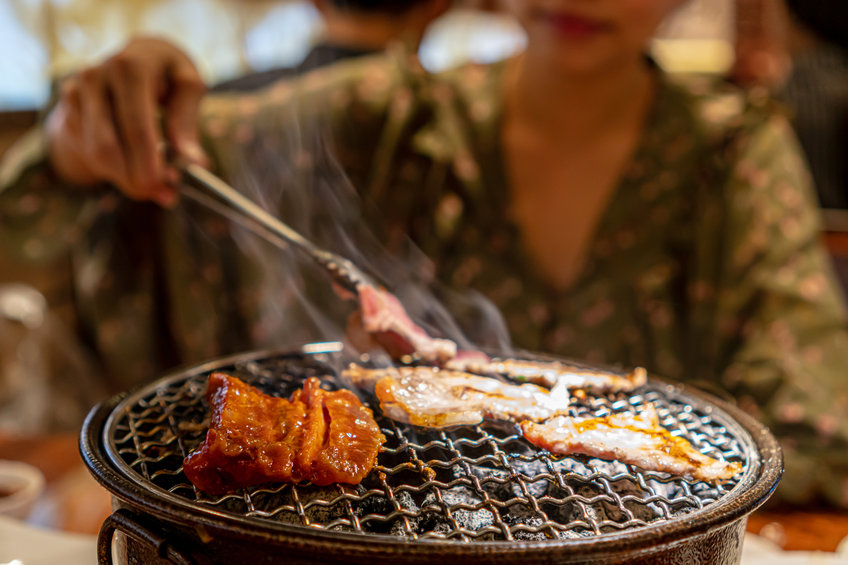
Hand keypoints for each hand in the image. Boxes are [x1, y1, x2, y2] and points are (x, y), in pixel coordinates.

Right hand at [45, 37, 207, 206]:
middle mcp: (95, 78)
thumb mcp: (187, 84)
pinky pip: (89, 153)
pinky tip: (136, 166)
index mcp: (129, 68)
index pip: (135, 128)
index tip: (166, 191)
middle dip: (136, 180)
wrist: (129, 56)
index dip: (148, 165)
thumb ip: (187, 119)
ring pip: (96, 156)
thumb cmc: (166, 72)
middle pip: (107, 148)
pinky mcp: (67, 110)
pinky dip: (116, 170)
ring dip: (127, 179)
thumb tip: (193, 161)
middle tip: (166, 196)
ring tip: (157, 185)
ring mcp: (75, 93)